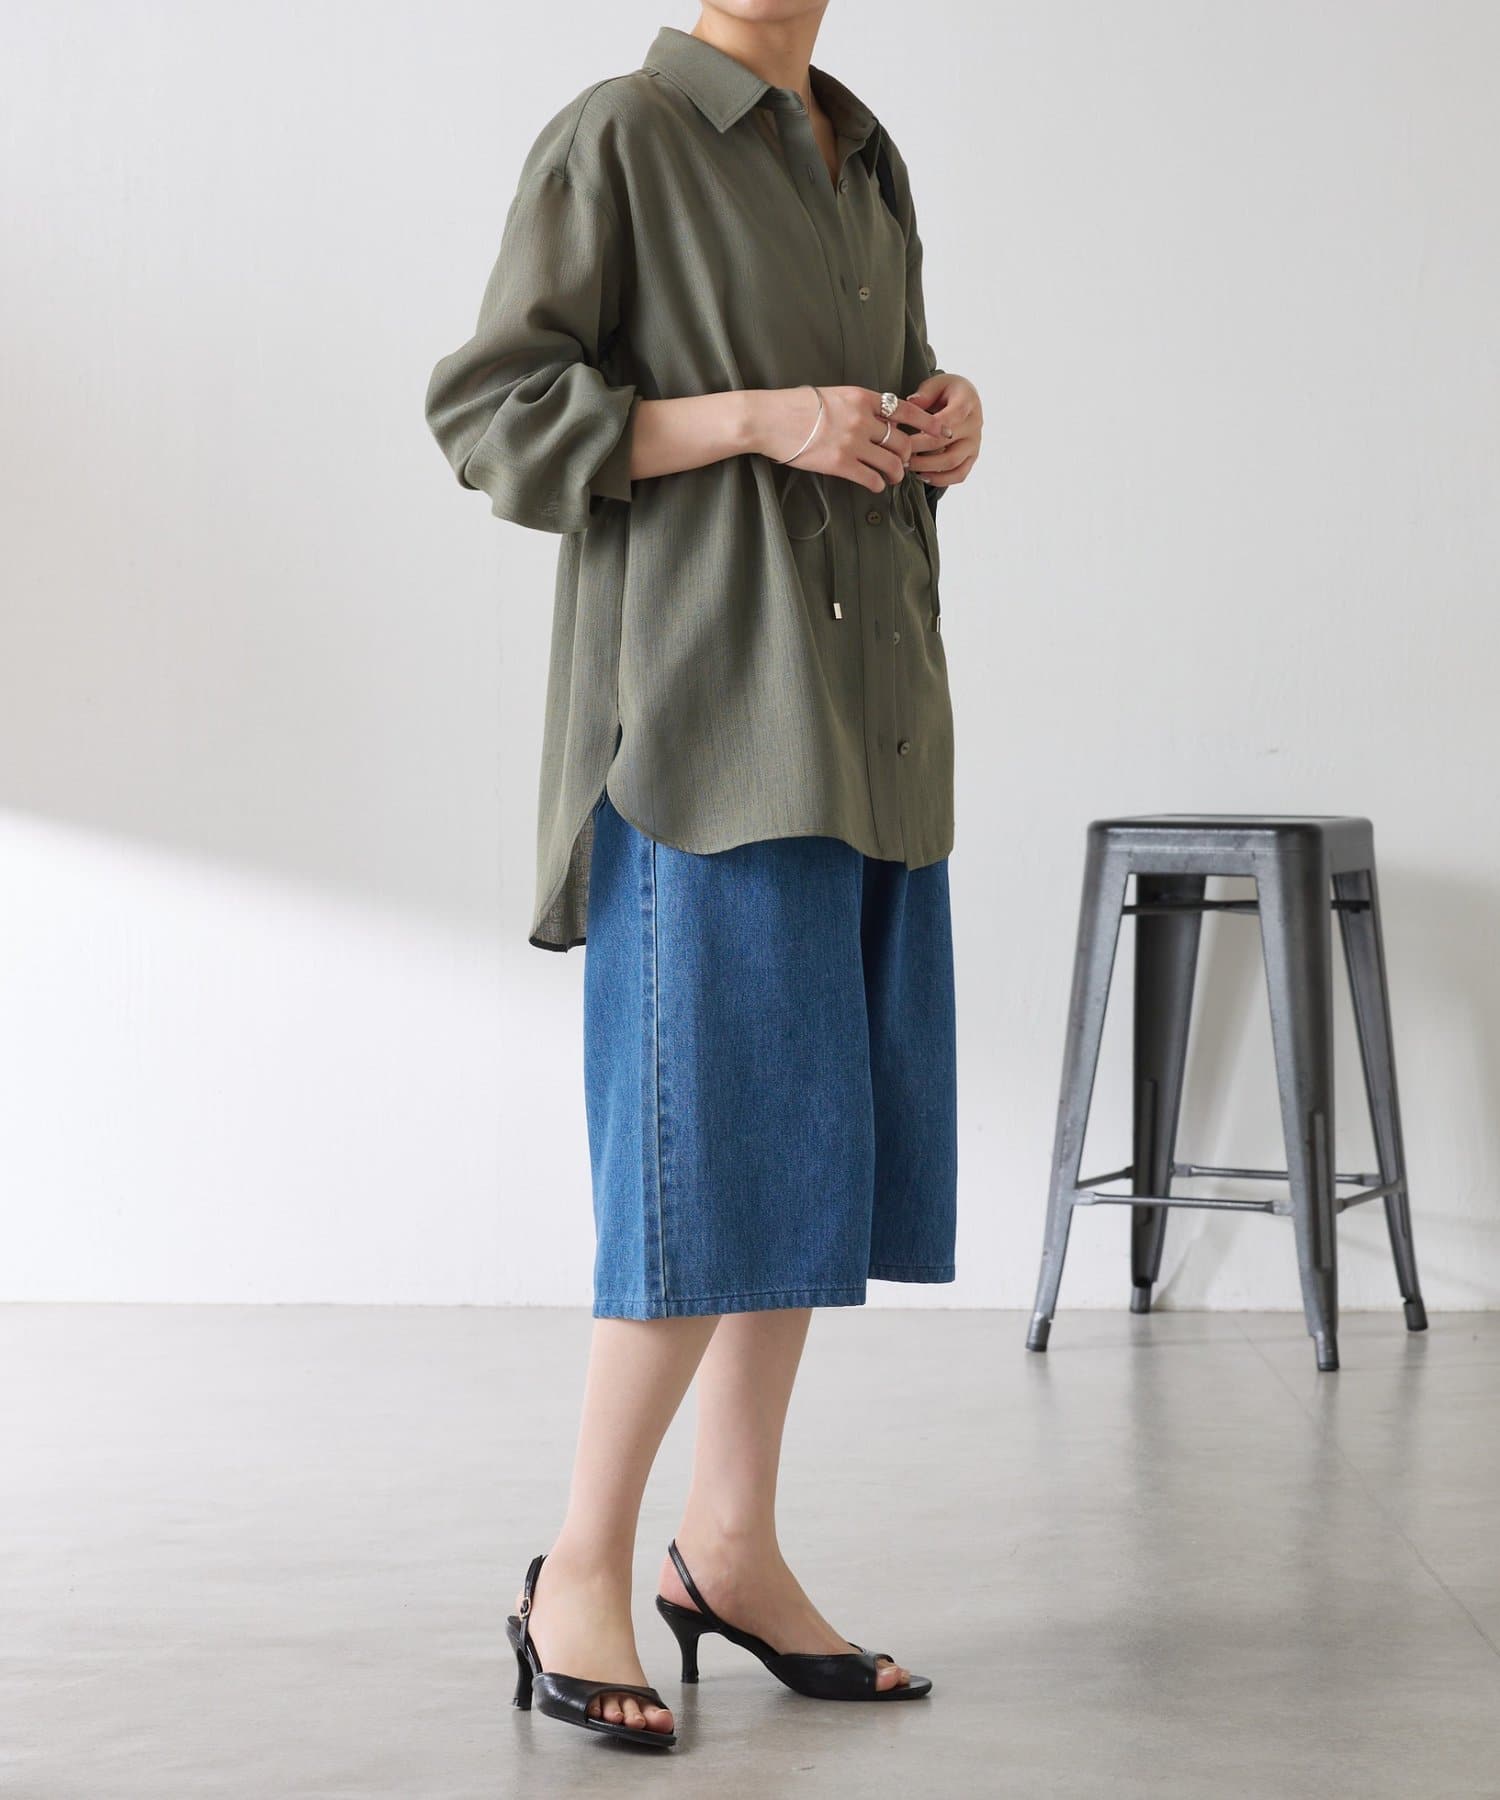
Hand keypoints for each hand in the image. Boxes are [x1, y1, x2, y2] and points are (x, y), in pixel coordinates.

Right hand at [756, 385, 951, 493]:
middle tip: (903, 461)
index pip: (906, 410)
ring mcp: (852, 443)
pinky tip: (876, 485)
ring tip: (893, 476)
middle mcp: (862, 419)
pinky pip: (872, 479)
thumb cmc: (796, 406)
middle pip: (902, 441)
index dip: (928, 423)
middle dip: (907, 454)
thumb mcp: (832, 394)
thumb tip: (878, 416)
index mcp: (862, 397)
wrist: (769, 419)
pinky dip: (878, 484)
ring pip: (892, 463)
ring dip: (897, 473)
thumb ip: (858, 405)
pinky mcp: (840, 464)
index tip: (942, 431)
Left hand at [902, 374, 980, 488]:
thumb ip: (924, 394)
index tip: (905, 434)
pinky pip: (959, 475)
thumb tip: (911, 403)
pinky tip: (922, 476)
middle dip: (918, 449)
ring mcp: (975, 443)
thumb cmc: (946, 392)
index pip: (950, 417)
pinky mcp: (972, 457)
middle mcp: (975, 424)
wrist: (964, 400)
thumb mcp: (935, 384)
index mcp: (967, 401)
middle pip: (946, 442)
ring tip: (905, 465)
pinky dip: (940, 480)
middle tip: (897, 452)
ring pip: (951, 462)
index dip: (928, 428)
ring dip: (926, 467)